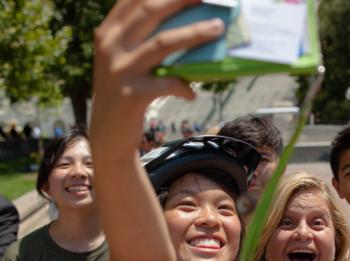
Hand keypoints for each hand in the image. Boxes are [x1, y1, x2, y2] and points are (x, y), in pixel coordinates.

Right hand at [90, 0, 223, 146]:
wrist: (107, 135)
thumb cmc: (126, 93)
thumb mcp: (125, 62)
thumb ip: (142, 41)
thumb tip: (189, 25)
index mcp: (108, 33)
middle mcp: (110, 46)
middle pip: (149, 11)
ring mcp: (120, 70)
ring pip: (162, 43)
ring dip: (194, 33)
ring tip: (218, 27)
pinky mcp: (131, 95)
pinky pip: (167, 84)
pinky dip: (184, 86)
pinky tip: (192, 93)